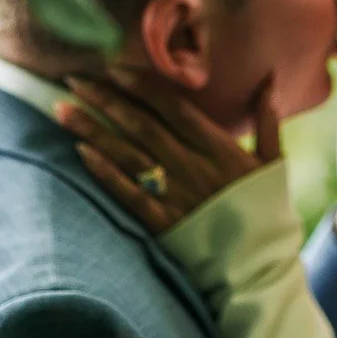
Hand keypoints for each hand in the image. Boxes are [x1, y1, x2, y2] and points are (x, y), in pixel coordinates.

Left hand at [55, 66, 278, 234]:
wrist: (261, 270)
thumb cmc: (268, 215)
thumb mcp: (274, 163)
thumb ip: (268, 120)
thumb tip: (269, 78)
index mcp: (220, 148)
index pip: (173, 107)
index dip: (141, 85)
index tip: (113, 68)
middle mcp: (193, 167)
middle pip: (141, 125)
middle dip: (105, 99)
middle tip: (74, 79)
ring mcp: (175, 196)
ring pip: (127, 154)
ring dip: (92, 129)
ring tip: (62, 109)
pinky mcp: (161, 225)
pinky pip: (127, 193)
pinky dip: (104, 172)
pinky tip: (80, 153)